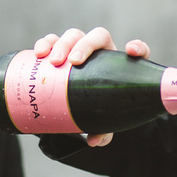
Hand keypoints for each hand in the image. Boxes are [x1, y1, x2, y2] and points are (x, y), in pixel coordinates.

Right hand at [33, 28, 150, 146]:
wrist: (85, 102)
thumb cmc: (98, 108)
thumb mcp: (104, 120)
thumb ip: (103, 131)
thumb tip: (94, 141)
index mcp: (120, 65)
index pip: (136, 50)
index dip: (137, 47)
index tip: (130, 51)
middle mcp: (102, 52)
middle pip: (97, 37)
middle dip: (84, 45)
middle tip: (72, 62)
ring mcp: (80, 48)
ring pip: (74, 36)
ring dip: (62, 43)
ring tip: (52, 60)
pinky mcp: (60, 51)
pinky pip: (53, 40)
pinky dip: (46, 42)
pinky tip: (38, 53)